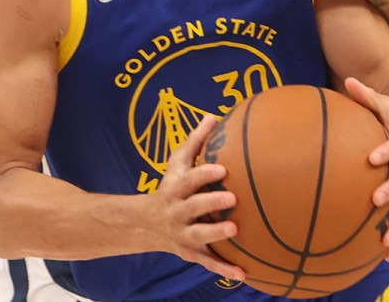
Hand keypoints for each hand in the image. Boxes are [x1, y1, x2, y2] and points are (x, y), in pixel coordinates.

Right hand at [149, 116, 244, 281]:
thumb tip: (214, 115)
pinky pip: (208, 262)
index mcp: (175, 189)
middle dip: (210, 203)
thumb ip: (195, 141)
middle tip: (233, 199)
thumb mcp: (177, 164)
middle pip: (191, 208)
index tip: (222, 169)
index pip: (188, 180)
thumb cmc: (171, 187)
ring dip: (215, 235)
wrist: (146, 225)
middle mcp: (176, 213)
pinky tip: (243, 274)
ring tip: (235, 231)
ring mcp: (182, 235)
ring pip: (198, 236)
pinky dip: (224, 269)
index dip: (203, 174)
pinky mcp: (191, 253)